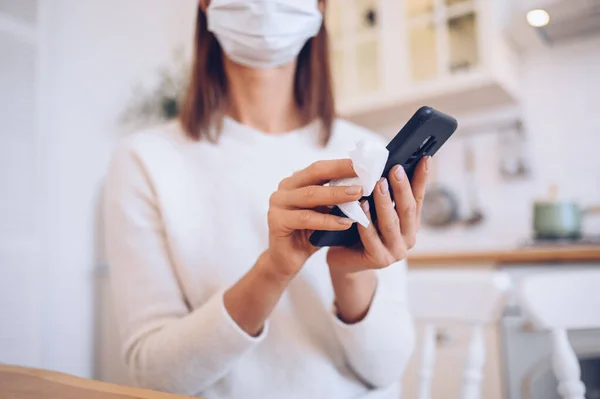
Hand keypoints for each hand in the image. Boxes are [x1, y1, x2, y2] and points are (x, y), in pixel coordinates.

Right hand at [265, 159, 362, 278]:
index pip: (321, 167)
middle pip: (315, 173)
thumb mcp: (325, 212)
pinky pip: (306, 218)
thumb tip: (365, 185)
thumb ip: (336, 198)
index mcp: (296, 181)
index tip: (365, 163)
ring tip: (358, 195)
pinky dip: (327, 220)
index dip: (342, 164)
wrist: (286, 261)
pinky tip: (345, 223)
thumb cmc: (309, 234)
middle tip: (364, 174)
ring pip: (311, 195)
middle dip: (341, 172)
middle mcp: (285, 188)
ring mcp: (277, 203)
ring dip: (337, 194)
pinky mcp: (276, 221)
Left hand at [327, 156, 429, 273]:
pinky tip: (362, 206)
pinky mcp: (379, 260)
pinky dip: (367, 222)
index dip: (422, 179)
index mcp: (411, 224)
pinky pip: (372, 238)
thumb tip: (387, 165)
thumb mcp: (375, 211)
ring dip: (385, 202)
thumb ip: (384, 196)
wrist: (344, 261)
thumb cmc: (358, 230)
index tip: (425, 158)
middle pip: (408, 210)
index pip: (418, 197)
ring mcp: (395, 251)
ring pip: (391, 223)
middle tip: (395, 169)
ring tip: (379, 183)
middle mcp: (408, 238)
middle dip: (402, 188)